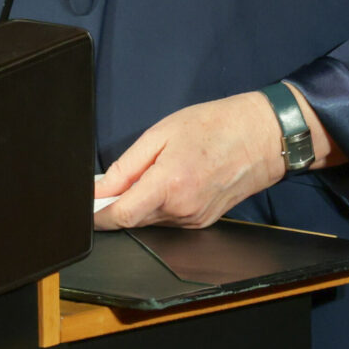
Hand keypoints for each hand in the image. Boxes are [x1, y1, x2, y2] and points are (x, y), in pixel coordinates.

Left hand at [93, 92, 289, 229]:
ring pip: (152, 221)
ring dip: (142, 204)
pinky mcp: (204, 222)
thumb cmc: (215, 127)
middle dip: (120, 204)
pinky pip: (170, 220)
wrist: (262, 137)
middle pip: (134, 220)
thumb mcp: (162, 134)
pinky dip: (161, 205)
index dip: (99, 217)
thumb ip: (127, 166)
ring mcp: (195, 219)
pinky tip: (172, 181)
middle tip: (117, 180)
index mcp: (169, 185)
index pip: (121, 216)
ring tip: (156, 171)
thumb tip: (101, 189)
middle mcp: (182, 210)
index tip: (86, 210)